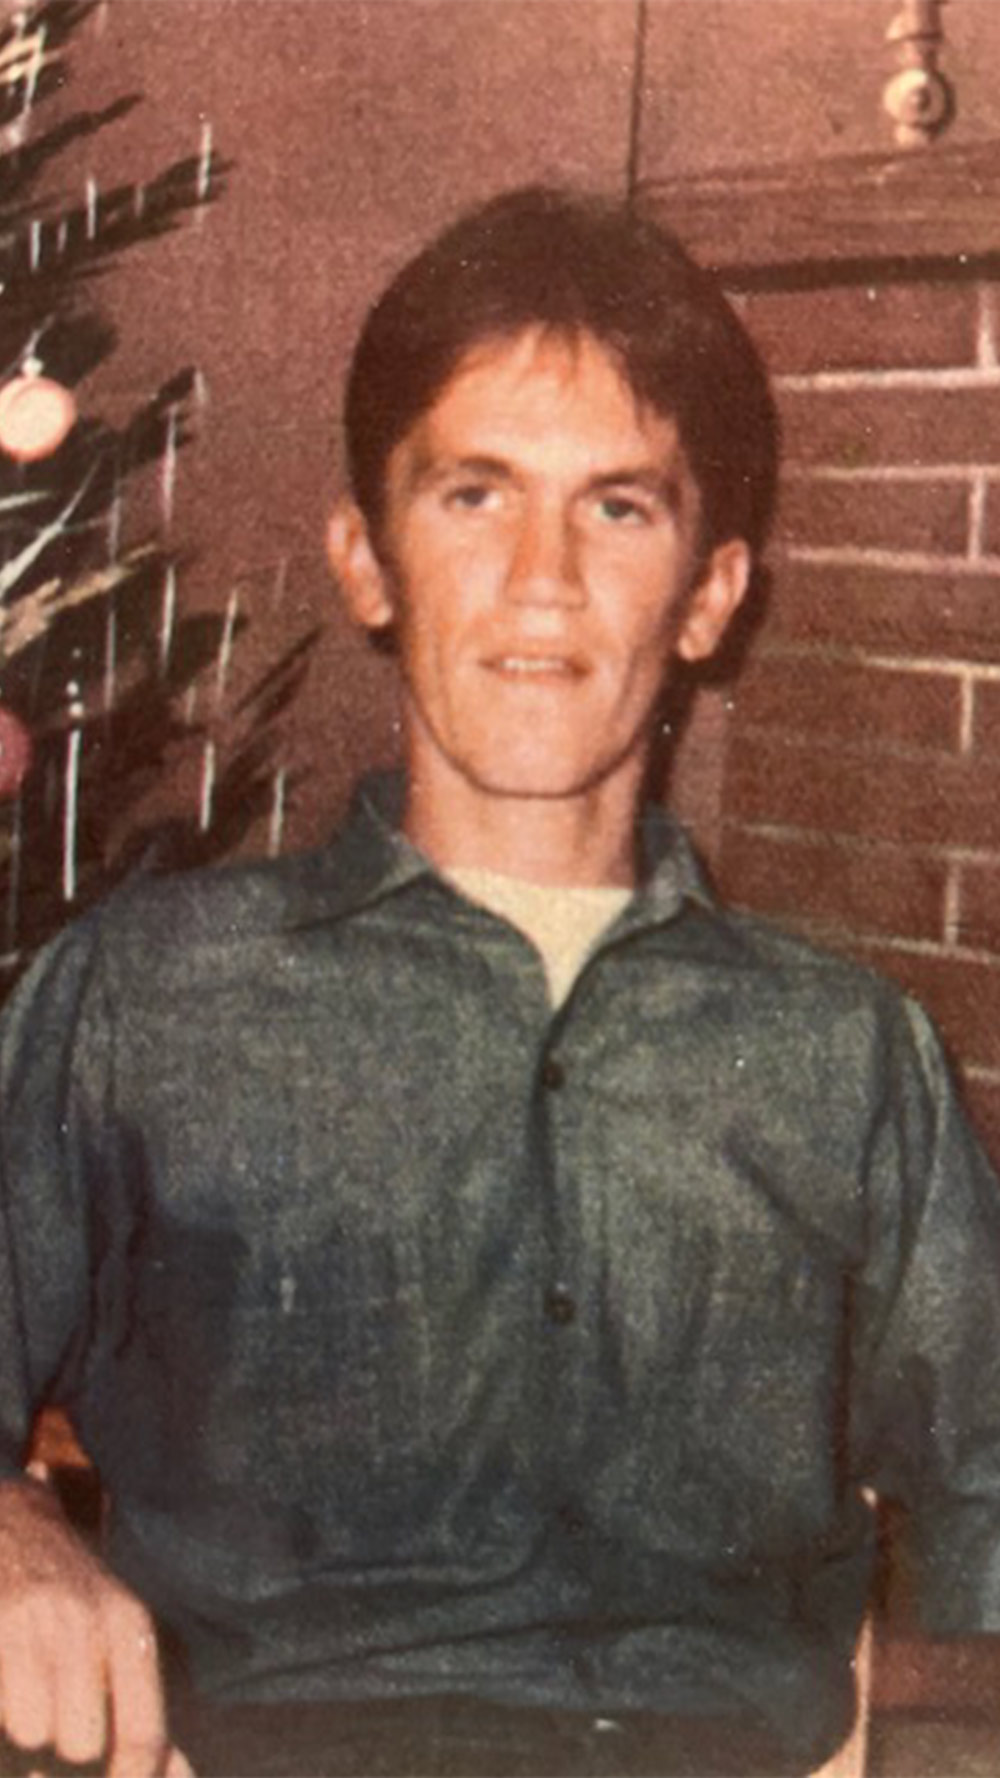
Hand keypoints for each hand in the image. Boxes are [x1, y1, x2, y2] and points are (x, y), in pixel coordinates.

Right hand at [0, 1475, 190, 1775]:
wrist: (15, 1525)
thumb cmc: (73, 1602)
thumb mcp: (118, 1638)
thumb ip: (143, 1713)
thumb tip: (180, 1775)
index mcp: (130, 1629)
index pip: (141, 1735)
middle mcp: (90, 1622)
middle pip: (83, 1746)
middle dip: (66, 1759)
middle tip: (56, 1737)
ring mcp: (38, 1623)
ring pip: (36, 1735)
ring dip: (28, 1740)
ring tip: (30, 1713)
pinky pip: (6, 1711)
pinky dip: (5, 1716)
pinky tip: (9, 1694)